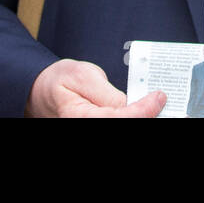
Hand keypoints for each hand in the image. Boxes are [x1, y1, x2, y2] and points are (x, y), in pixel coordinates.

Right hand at [25, 58, 165, 117]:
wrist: (40, 93)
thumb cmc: (58, 82)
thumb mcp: (81, 75)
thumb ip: (107, 93)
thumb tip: (130, 104)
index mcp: (79, 118)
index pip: (119, 119)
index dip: (143, 111)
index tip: (159, 97)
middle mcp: (87, 127)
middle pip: (127, 125)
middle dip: (147, 116)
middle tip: (164, 102)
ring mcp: (93, 127)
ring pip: (127, 125)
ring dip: (143, 117)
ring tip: (158, 105)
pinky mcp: (100, 125)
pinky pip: (121, 122)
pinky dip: (136, 115)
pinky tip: (147, 109)